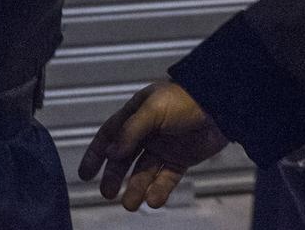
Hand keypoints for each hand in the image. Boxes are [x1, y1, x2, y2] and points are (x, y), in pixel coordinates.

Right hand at [79, 80, 227, 211]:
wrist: (220, 106)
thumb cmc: (184, 100)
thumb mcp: (153, 109)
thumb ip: (131, 131)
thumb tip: (111, 153)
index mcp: (135, 114)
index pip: (109, 135)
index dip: (96, 154)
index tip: (85, 174)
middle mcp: (146, 133)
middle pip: (124, 158)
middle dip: (114, 177)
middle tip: (107, 193)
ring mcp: (163, 148)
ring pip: (144, 172)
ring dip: (136, 188)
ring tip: (130, 204)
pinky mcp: (180, 160)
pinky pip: (165, 179)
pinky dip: (158, 190)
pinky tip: (153, 201)